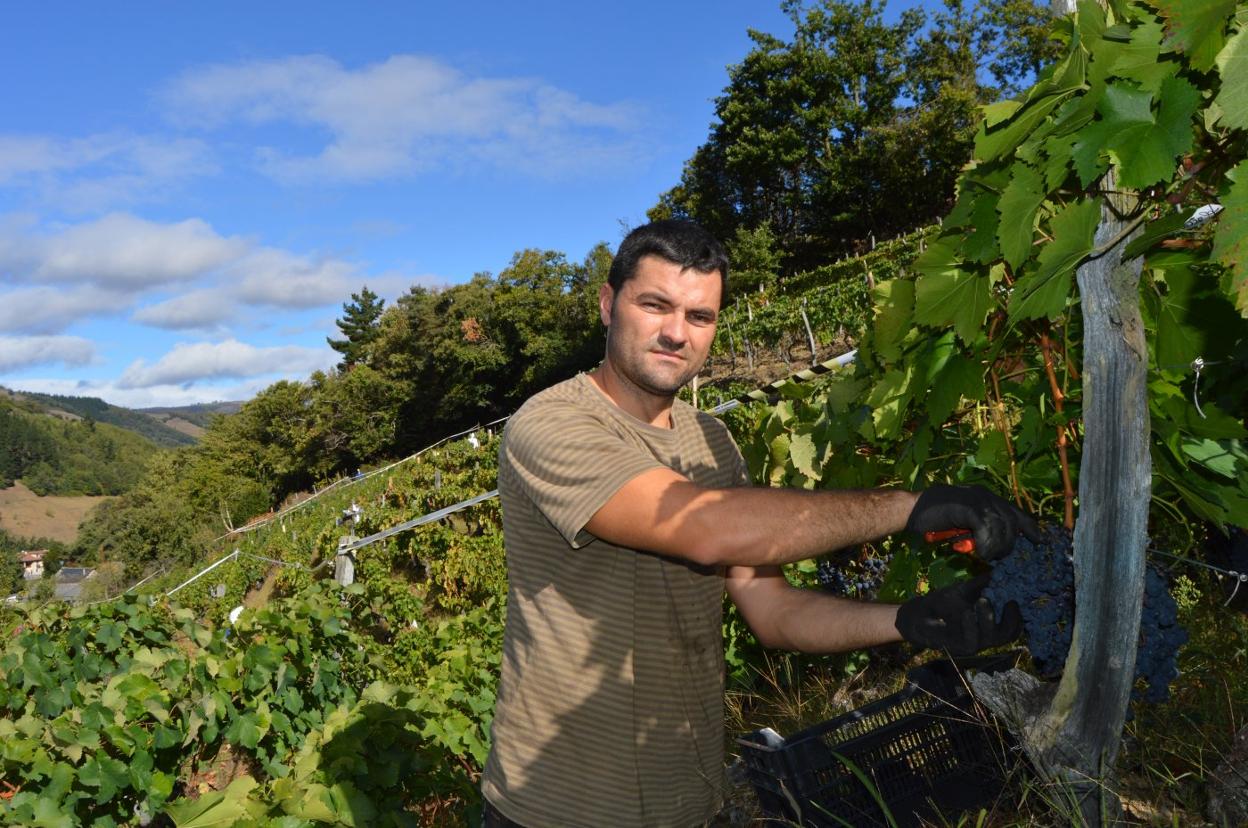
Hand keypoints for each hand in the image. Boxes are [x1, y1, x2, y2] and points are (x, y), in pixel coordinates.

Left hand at [895, 576, 1020, 655]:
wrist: (916, 615)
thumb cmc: (941, 604)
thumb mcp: (962, 591)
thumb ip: (980, 584)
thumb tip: (998, 571)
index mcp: (987, 626)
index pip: (1011, 629)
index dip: (1018, 618)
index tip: (1015, 600)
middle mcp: (983, 638)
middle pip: (1006, 636)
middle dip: (1011, 620)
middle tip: (1009, 602)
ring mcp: (970, 644)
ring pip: (990, 639)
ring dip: (989, 619)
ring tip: (983, 600)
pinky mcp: (956, 648)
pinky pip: (970, 642)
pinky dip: (971, 626)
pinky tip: (967, 612)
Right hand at [905, 484, 1039, 560]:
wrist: (911, 508)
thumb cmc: (932, 517)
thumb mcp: (962, 521)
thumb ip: (978, 526)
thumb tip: (993, 544)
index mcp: (985, 496)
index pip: (1014, 511)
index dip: (1029, 526)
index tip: (1039, 540)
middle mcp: (985, 495)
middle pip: (1010, 521)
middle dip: (1008, 542)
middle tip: (997, 555)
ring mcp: (978, 499)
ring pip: (1001, 527)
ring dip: (996, 545)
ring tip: (986, 555)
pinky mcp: (969, 507)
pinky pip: (987, 529)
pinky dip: (985, 544)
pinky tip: (979, 552)